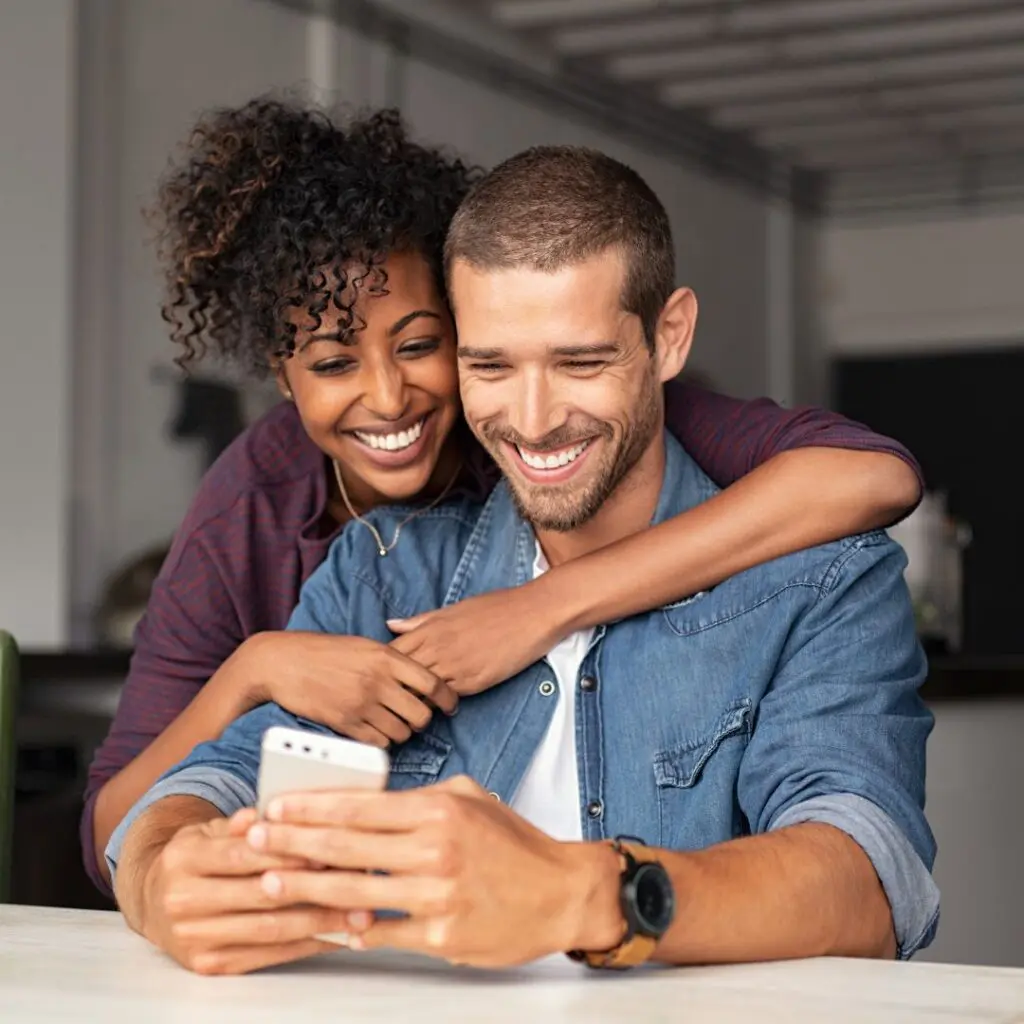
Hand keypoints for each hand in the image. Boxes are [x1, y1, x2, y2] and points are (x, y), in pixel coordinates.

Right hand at [139, 809, 349, 974]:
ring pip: (268, 929)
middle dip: (314, 889)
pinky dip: (304, 946)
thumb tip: (267, 814)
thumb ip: (241, 823)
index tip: (329, 851)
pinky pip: (265, 955)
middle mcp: (183, 900)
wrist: (151, 902)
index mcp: (184, 858)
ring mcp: (193, 937)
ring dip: (319, 922)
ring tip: (357, 913)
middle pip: (260, 895)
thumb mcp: (208, 830)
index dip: (288, 854)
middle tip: (357, 882)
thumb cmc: (195, 859)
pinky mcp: (207, 965)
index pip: (244, 855)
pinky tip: (333, 935)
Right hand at [233, 632, 457, 746]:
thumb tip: (421, 677)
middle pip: (421, 714)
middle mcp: (378, 681)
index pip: (433, 682)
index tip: (450, 705)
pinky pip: (378, 743)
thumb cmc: (324, 651)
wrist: (282, 662)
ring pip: (402, 732)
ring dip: (402, 732)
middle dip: (422, 719)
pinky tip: (374, 732)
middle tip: (414, 717)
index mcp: (386, 657)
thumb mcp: (364, 645)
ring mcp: (361, 704)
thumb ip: (392, 660)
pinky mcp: (345, 723)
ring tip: (392, 724)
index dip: (447, 698)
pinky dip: (381, 741)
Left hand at [246, 776, 623, 967]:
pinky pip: (383, 933)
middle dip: (293, 842)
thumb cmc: (514, 843)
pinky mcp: (441, 937)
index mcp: (439, 810)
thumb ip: (418, 798)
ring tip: (272, 880)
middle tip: (255, 840)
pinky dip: (351, 928)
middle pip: (346, 846)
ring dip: (307, 886)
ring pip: (355, 891)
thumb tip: (367, 802)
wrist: (561, 892)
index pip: (360, 806)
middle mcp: (435, 850)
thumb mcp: (470, 798)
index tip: (276, 807)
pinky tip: (323, 922)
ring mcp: (437, 897)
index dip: (311, 807)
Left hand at [388, 582, 561, 696]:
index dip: (383, 667)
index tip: (382, 675)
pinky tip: (438, 705)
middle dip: (393, 688)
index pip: (391, 653)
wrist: (532, 614)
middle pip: (401, 676)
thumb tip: (391, 625)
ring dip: (414, 700)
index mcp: (430, 628)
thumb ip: (421, 621)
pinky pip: (446, 697)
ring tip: (410, 708)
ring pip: (420, 691)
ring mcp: (454, 666)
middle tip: (389, 699)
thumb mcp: (454, 609)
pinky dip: (438, 703)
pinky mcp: (473, 682)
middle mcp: (438, 648)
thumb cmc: (496, 607)